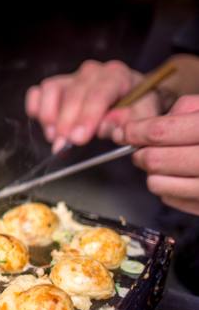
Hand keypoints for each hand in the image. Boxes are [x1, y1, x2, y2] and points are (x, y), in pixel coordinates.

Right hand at [25, 60, 160, 151]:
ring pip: (51, 89)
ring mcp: (71, 77)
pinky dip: (36, 107)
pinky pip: (38, 91)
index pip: (99, 93)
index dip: (87, 117)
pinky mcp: (56, 85)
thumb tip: (108, 126)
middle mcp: (92, 72)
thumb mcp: (144, 114)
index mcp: (117, 75)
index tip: (78, 138)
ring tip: (55, 137)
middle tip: (63, 145)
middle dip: (66, 122)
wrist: (132, 96)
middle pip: (73, 93)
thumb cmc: (137, 106)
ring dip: (49, 116)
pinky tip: (43, 124)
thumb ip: (130, 120)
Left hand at [114, 95, 198, 214]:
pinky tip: (180, 178)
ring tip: (163, 164)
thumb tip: (145, 126)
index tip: (125, 132)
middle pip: (156, 161)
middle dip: (141, 154)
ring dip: (153, 173)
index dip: (136, 132)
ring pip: (158, 184)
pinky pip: (172, 200)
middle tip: (141, 150)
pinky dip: (169, 189)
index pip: (161, 132)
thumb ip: (184, 110)